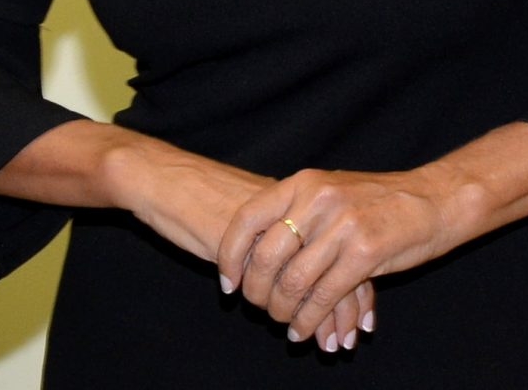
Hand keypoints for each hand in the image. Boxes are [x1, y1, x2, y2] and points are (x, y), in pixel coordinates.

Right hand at [102, 136, 372, 354]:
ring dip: (324, 320)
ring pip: (317, 282)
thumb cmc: (203, 195)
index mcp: (298, 202)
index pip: (343, 249)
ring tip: (326, 346)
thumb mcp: (253, 212)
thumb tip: (304, 259)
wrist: (166, 179)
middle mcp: (295, 215)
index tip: (361, 322)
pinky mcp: (254, 249)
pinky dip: (300, 315)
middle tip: (346, 343)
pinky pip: (286, 289)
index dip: (355, 288)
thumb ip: (279, 229)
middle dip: (345, 312)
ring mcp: (275, 231)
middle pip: (338, 267)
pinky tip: (297, 333)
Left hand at [219, 168, 453, 348]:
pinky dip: (308, 319)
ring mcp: (341, 227)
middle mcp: (316, 201)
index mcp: (301, 184)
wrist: (432, 199)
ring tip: (283, 325)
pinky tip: (303, 331)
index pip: (247, 220)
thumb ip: (295, 211)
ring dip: (282, 311)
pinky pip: (324, 296)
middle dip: (256, 291)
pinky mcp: (365, 254)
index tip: (229, 283)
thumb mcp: (328, 191)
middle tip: (257, 309)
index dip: (230, 256)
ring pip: (293, 281)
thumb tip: (253, 246)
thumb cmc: (376, 200)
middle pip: (266, 256)